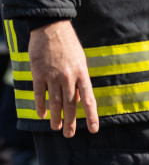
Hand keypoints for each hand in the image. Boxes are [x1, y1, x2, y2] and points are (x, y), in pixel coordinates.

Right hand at [29, 20, 98, 136]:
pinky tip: (41, 115)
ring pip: (55, 102)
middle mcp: (68, 77)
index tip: (94, 129)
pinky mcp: (39, 74)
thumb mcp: (80, 60)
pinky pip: (40, 94)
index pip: (89, 99)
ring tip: (56, 128)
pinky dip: (41, 106)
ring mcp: (53, 76)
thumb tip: (79, 98)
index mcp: (82, 73)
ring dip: (56, 117)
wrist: (52, 28)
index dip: (92, 116)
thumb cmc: (69, 44)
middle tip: (70, 135)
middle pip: (71, 104)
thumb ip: (79, 79)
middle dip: (71, 121)